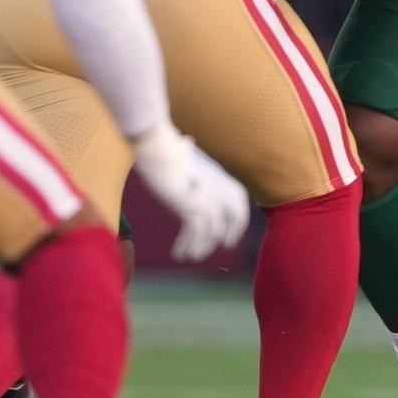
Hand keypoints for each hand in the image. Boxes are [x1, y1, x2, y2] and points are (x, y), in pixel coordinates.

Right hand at [129, 125, 249, 261]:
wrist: (158, 150)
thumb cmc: (165, 147)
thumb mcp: (183, 151)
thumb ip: (187, 150)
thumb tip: (187, 141)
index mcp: (220, 175)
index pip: (238, 201)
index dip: (236, 219)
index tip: (229, 232)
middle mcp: (220, 188)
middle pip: (236, 218)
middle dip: (229, 234)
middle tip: (221, 247)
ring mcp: (209, 199)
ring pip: (214, 230)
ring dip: (202, 246)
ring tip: (191, 256)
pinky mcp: (194, 208)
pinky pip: (197, 233)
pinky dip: (188, 245)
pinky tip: (179, 254)